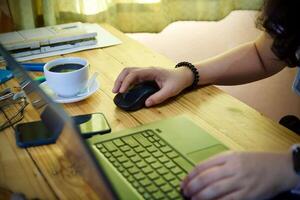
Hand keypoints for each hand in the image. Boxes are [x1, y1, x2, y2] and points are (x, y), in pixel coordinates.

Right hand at [112, 67, 193, 106]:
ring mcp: (145, 72)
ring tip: (117, 91)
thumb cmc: (177, 82)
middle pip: (128, 71)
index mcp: (151, 71)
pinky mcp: (145, 76)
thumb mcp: (170, 91)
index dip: (126, 82)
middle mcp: (146, 70)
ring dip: (121, 80)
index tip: (121, 92)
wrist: (183, 76)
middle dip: (119, 80)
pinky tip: (124, 90)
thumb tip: (146, 104)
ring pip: (129, 72)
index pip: (134, 74)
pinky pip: (133, 77)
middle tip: (115, 92)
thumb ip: (158, 97)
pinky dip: (126, 82)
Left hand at [181, 151, 299, 199]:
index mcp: (228, 156)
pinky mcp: (248, 194)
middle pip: (206, 178)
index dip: (190, 176)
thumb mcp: (235, 156)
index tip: (183, 182)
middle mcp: (233, 167)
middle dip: (193, 187)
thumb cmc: (254, 162)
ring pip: (215, 190)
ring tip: (193, 199)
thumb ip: (218, 163)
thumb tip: (199, 174)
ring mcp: (241, 181)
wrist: (278, 168)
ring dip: (201, 196)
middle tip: (185, 192)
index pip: (203, 166)